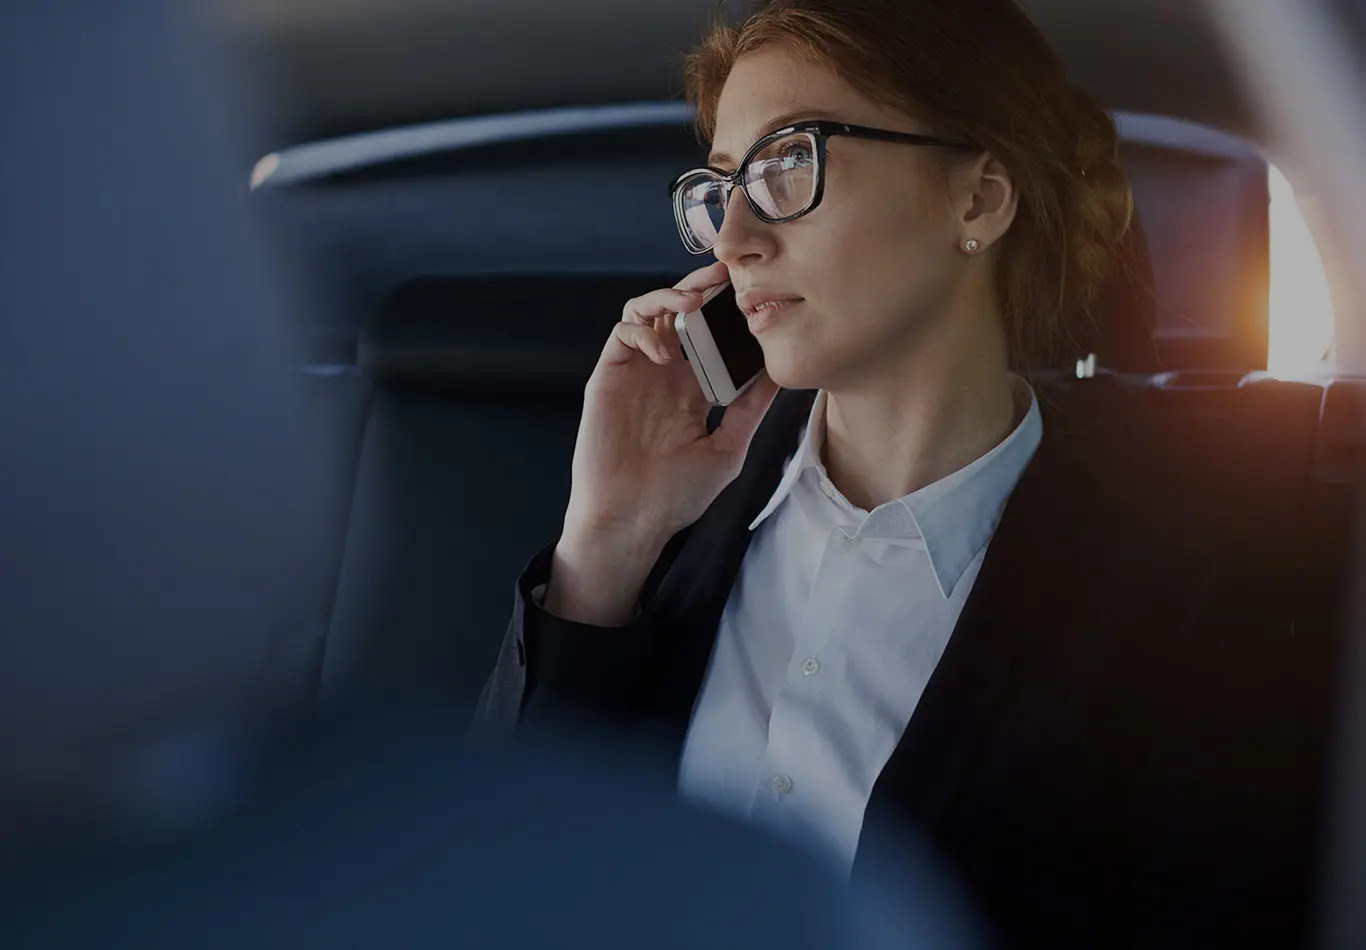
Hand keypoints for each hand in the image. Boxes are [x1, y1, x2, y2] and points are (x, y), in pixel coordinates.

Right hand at [545, 260, 779, 624]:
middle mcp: (664, 373)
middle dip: (701, 286)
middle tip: (727, 273)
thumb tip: (780, 373)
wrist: (631, 521)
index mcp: (693, 388)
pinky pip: (622, 334)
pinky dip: (643, 329)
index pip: (711, 334)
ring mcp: (635, 372)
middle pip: (680, 311)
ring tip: (693, 300)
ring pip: (647, 311)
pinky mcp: (608, 377)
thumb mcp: (727, 450)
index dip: (727, 310)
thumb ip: (750, 410)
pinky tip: (664, 349)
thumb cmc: (676, 496)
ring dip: (669, 296)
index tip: (754, 292)